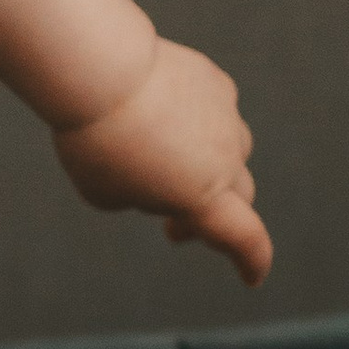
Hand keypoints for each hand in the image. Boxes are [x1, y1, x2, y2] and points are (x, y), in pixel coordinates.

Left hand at [53, 38, 270, 282]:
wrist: (103, 70)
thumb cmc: (96, 141)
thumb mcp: (106, 192)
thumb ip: (139, 194)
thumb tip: (156, 174)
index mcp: (204, 197)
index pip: (245, 238)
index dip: (252, 260)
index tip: (252, 278)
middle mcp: (225, 159)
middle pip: (239, 196)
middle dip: (212, 215)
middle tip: (173, 228)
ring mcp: (226, 117)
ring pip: (231, 150)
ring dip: (208, 166)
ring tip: (165, 164)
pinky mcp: (216, 83)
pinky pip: (217, 112)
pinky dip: (199, 122)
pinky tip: (167, 116)